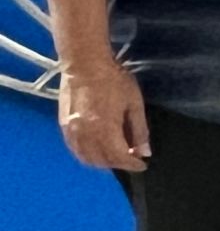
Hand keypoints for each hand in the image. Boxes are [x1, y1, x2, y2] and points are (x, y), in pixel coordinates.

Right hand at [58, 52, 148, 171]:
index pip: (118, 157)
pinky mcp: (64, 126)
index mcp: (105, 129)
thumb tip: (144, 152)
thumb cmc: (114, 80)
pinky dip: (87, 156)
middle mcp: (85, 135)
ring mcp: (72, 131)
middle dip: (118, 164)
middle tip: (131, 159)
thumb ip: (139, 130)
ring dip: (102, 162)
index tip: (142, 165)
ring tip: (116, 156)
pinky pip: (75, 150)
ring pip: (86, 158)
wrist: (85, 65)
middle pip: (101, 161)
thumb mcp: (134, 103)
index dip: (132, 164)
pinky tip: (97, 151)